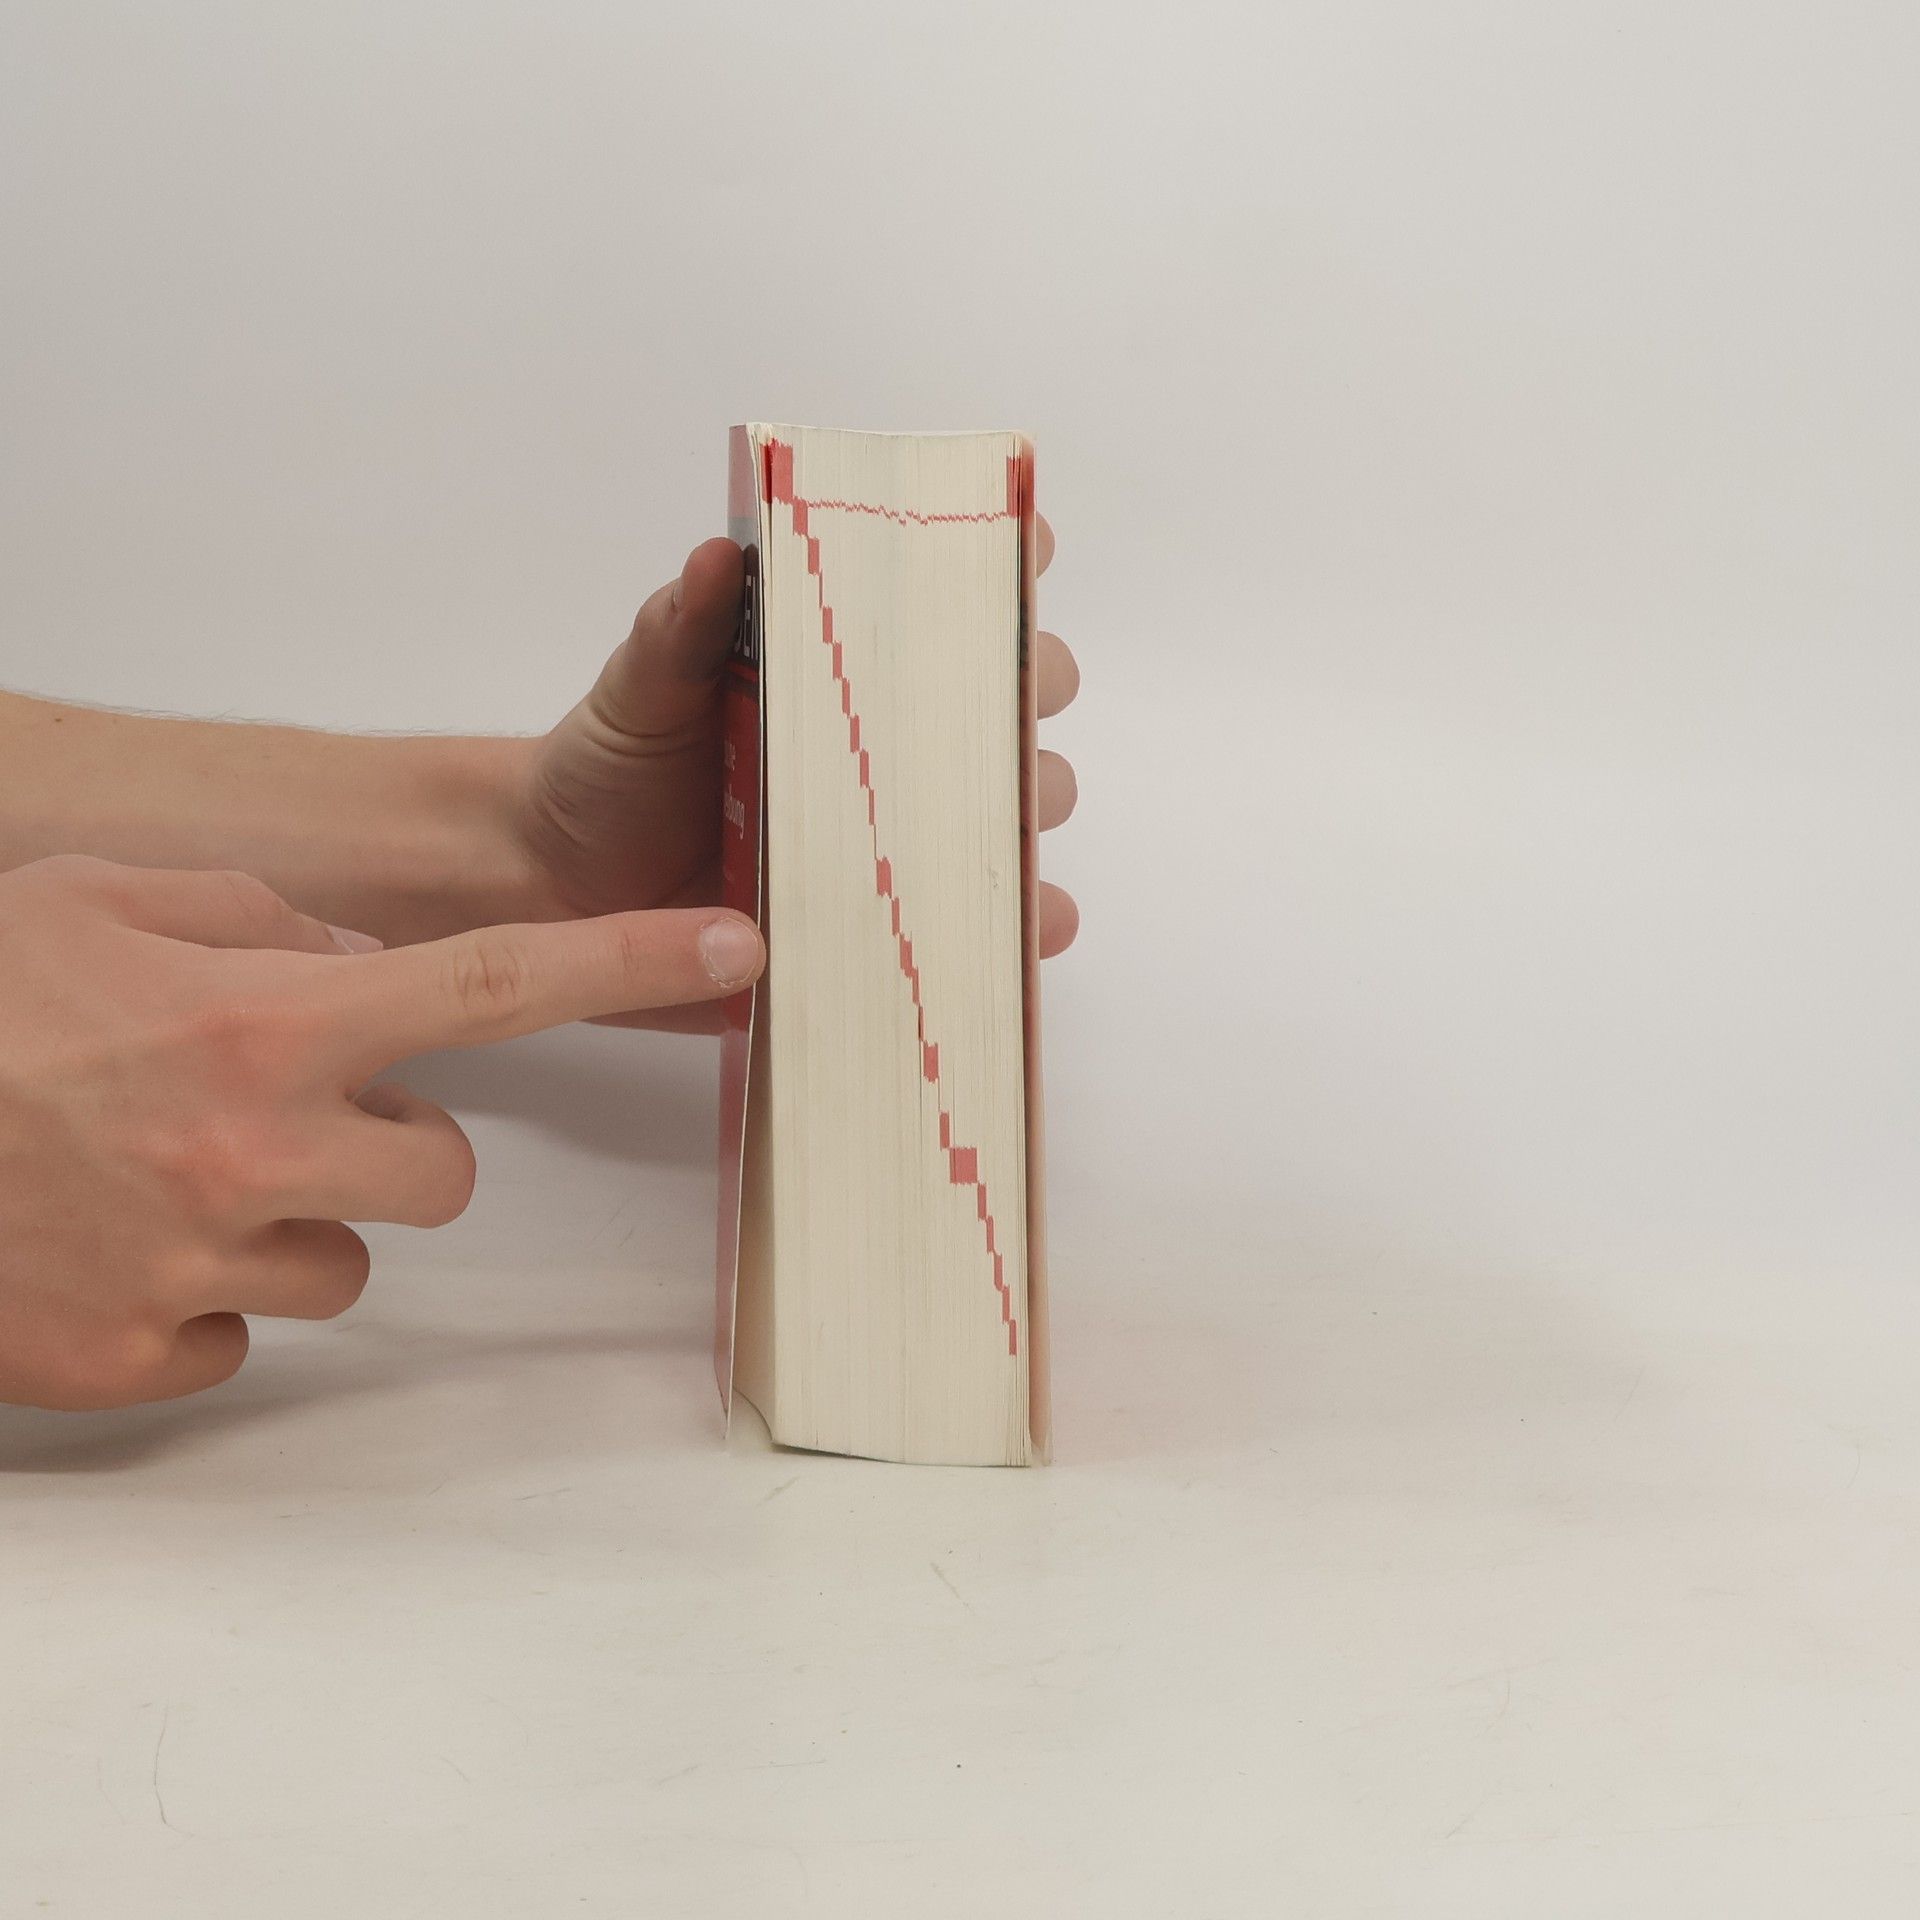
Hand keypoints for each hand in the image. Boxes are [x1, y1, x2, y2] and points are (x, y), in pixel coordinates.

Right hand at [0, 855, 763, 1409]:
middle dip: (390, 1136)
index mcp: (262, 1018)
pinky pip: (246, 1326)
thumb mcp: (99, 902)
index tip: (737, 945)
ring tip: (161, 1164)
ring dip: (292, 1210)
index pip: (501, 982)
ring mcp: (207, 1265)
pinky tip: (112, 1236)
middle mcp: (259, 1148)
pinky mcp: (150, 1358)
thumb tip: (360, 966)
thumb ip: (259, 919)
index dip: (635, 958)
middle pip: (446, 1166)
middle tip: (277, 1102)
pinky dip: (206, 1286)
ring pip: (351, 1253)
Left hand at [513, 519, 1079, 1029]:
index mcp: (851, 668)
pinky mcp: (891, 928)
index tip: (1020, 549)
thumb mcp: (645, 685)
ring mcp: (903, 842)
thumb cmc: (617, 765)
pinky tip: (1029, 929)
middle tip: (998, 709)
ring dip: (1025, 822)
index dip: (1001, 564)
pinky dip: (1022, 932)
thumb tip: (718, 558)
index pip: (953, 600)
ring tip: (1001, 836)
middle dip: (1028, 696)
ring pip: (1014, 819)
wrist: (565, 886)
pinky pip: (982, 933)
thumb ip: (683, 626)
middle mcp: (898, 748)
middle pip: (1013, 705)